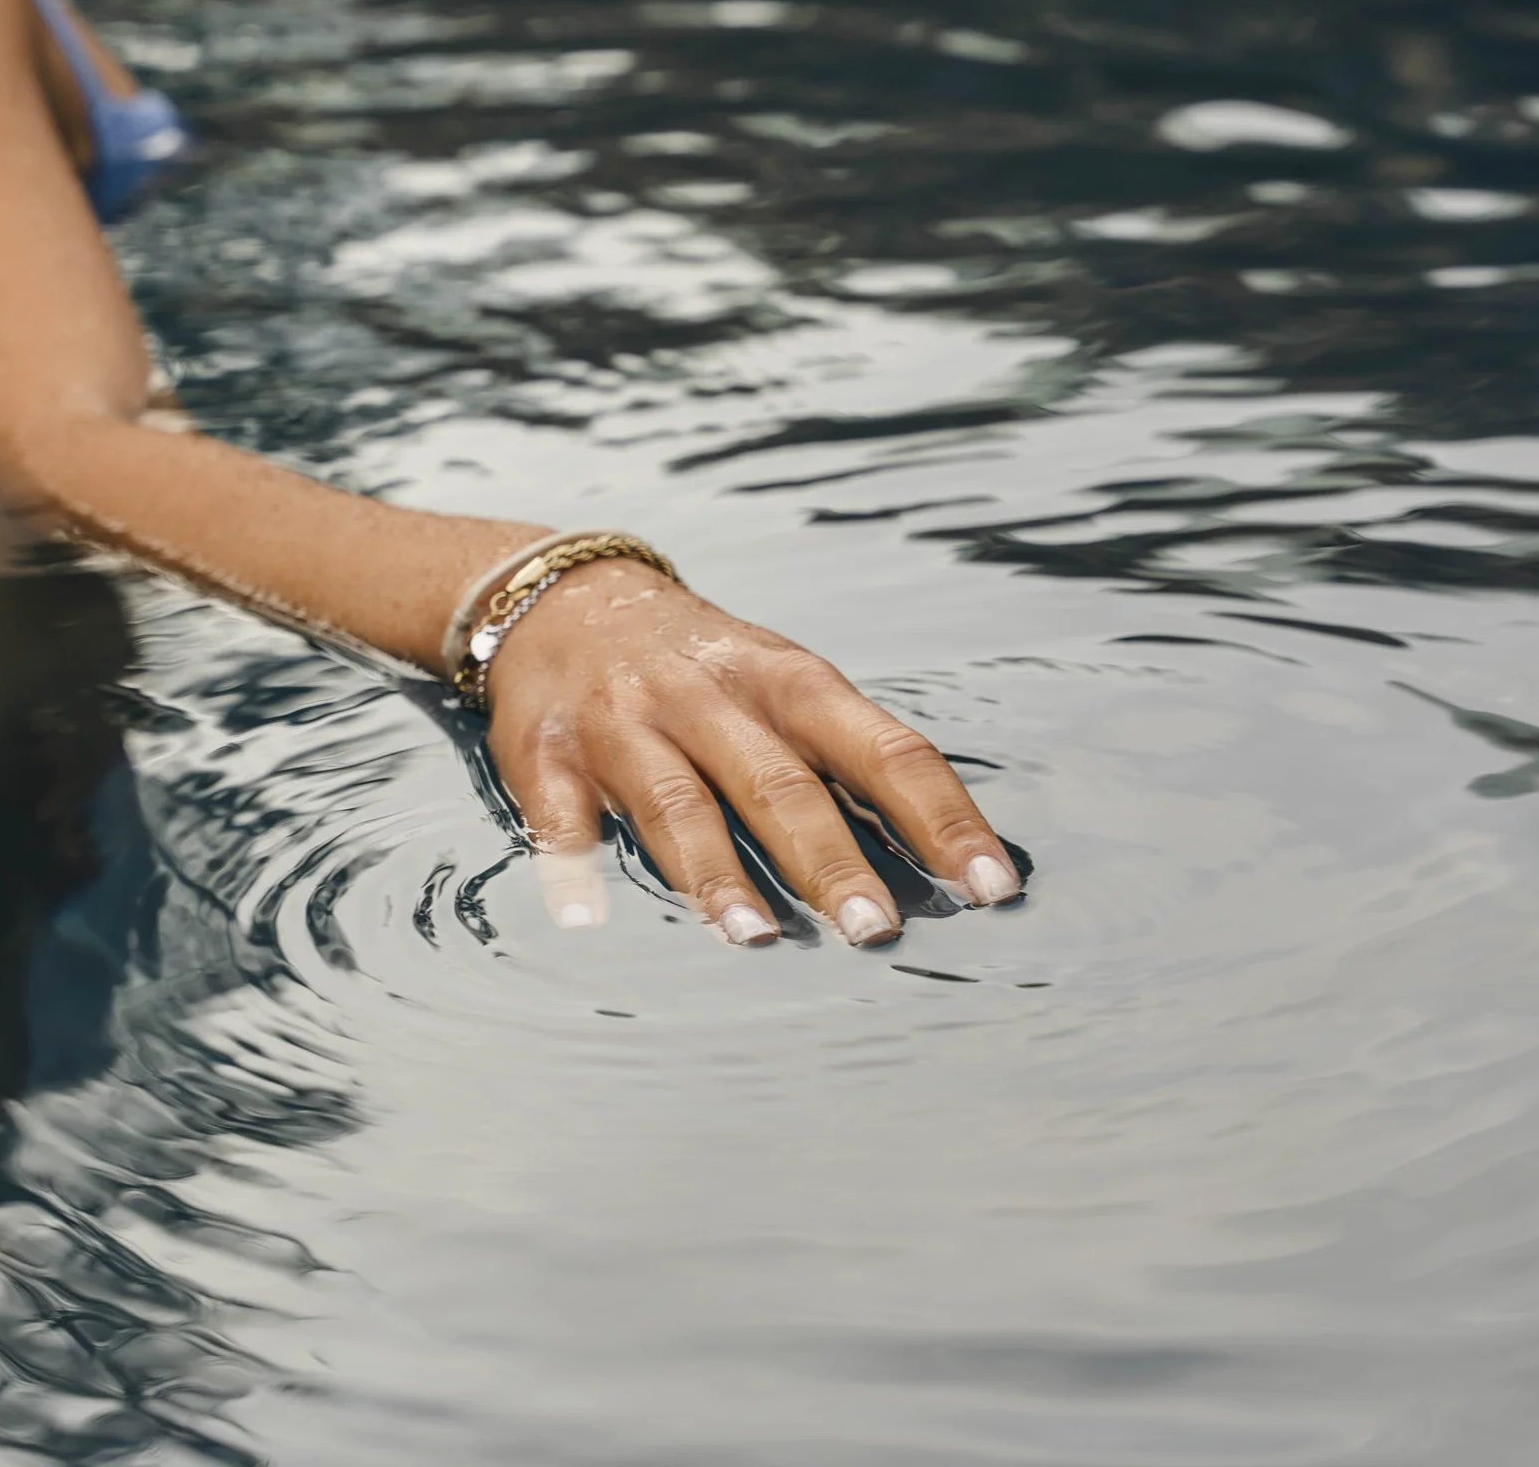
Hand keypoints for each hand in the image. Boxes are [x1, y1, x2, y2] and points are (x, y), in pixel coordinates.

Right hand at [483, 560, 1020, 945]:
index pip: (883, 749)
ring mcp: (628, 725)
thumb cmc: (704, 665)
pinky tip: (587, 920)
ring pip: (679, 803)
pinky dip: (572, 865)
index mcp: (788, 680)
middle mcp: (711, 698)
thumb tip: (949, 850)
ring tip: (755, 938)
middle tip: (876, 930)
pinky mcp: (547, 751)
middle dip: (830, 859)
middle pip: (780, 782)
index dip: (940, 818)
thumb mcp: (784, 680)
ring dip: (716, 873)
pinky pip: (559, 812)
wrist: (565, 600)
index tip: (990, 887)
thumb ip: (849, 753)